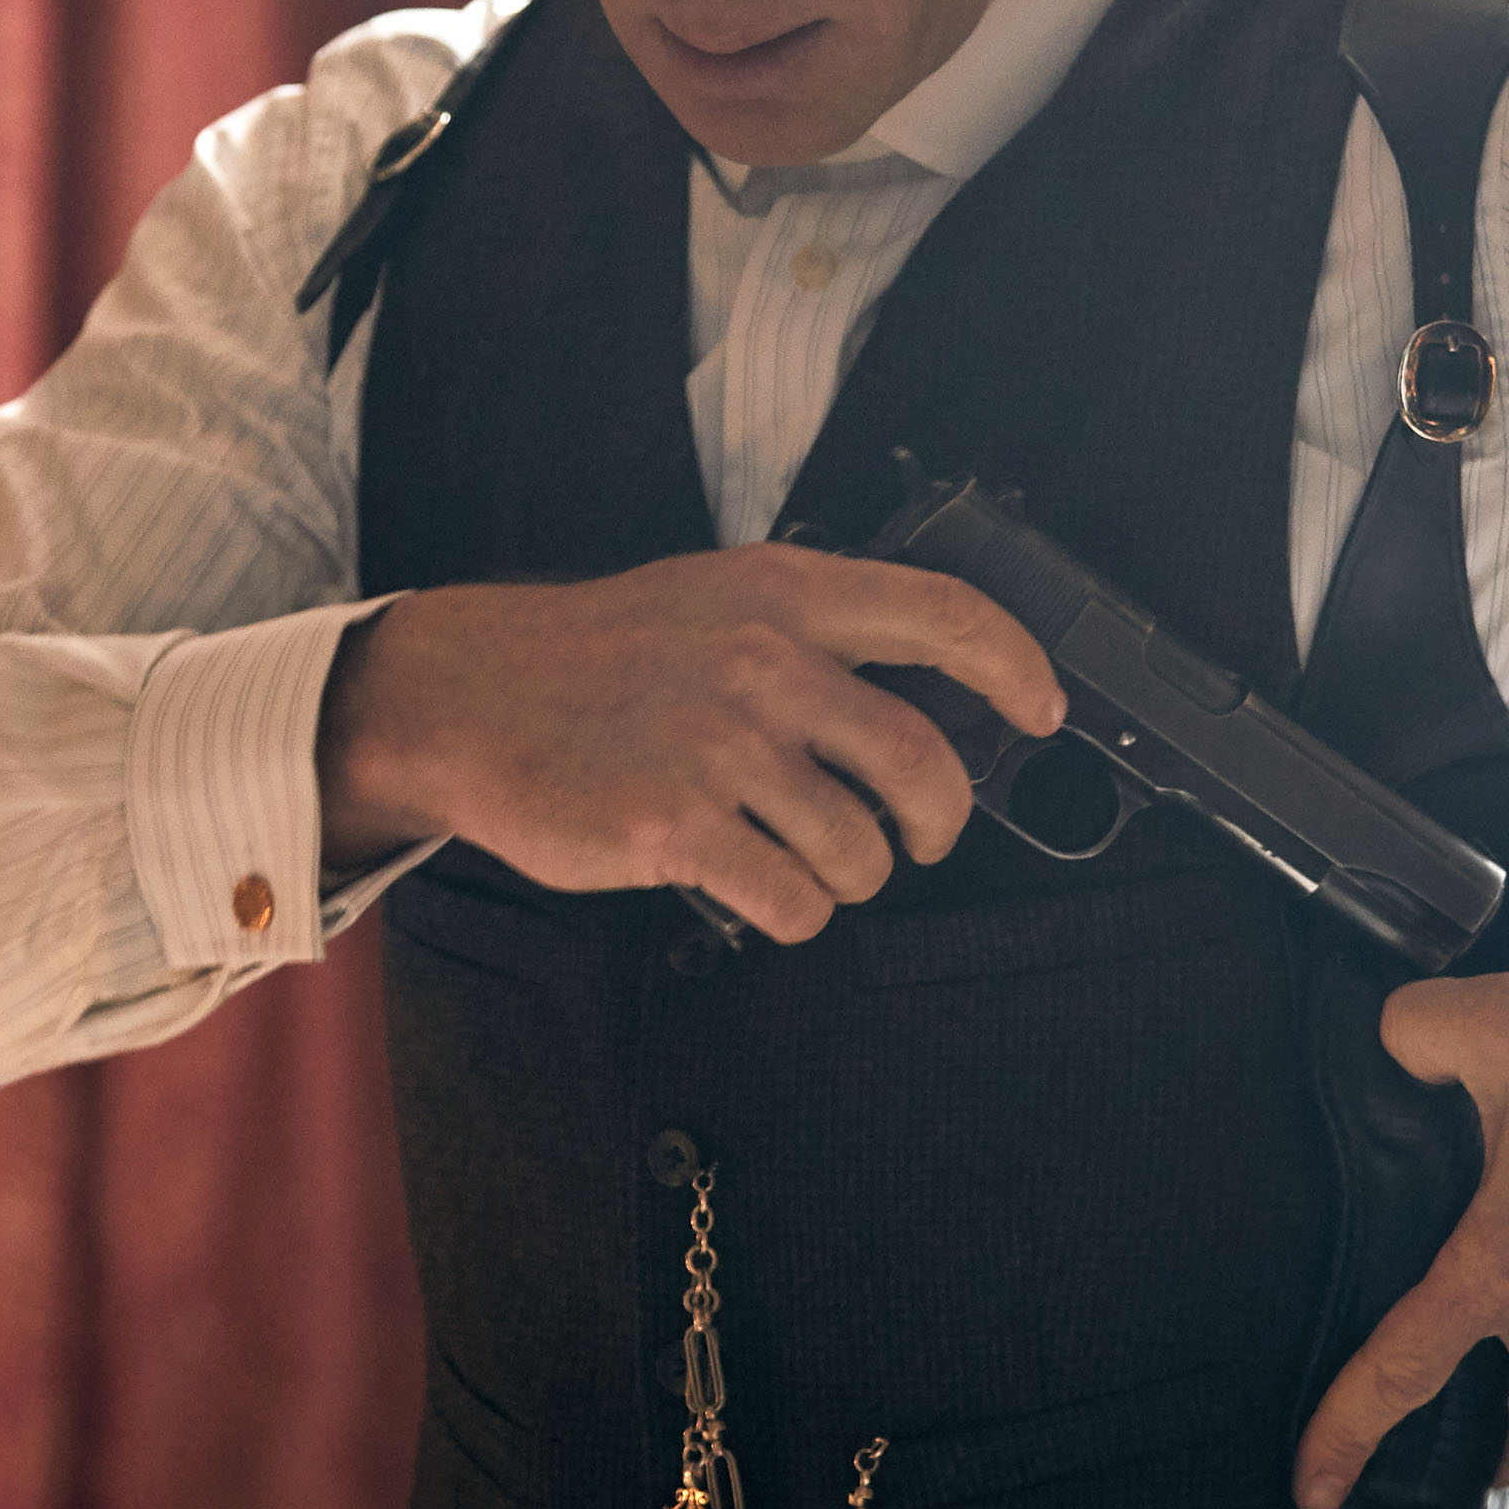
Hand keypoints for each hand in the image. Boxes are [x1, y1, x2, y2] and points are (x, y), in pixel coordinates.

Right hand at [316, 544, 1067, 941]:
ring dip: (851, 875)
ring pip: (860, 849)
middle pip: (922, 761)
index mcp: (781, 595)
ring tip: (806, 863)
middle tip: (924, 839)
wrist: (467, 696)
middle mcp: (763, 663)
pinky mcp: (676, 828)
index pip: (941, 614)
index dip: (1013, 666)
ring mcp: (720, 747)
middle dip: (941, 821)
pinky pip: (792, 901)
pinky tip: (759, 890)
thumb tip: (912, 700)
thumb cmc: (591, 656)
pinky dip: (793, 913)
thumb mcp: (709, 599)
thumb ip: (807, 632)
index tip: (1041, 709)